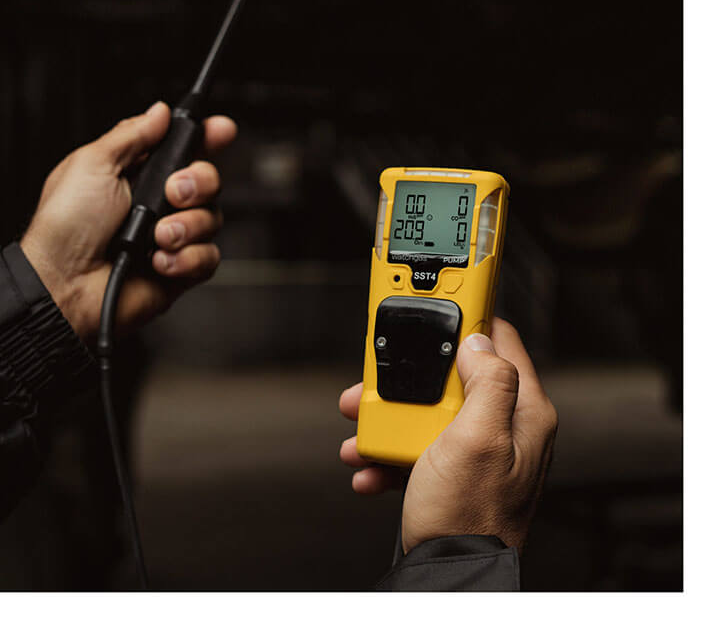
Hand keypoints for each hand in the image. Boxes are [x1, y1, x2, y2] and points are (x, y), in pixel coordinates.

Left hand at [20, 101, 236, 342]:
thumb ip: (131, 135)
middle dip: (198, 182)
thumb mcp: (91, 164)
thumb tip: (158, 112)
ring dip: (186, 226)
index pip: (184, 147)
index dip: (209, 136)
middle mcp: (160, 203)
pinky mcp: (182, 268)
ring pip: (213, 218)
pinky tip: (158, 261)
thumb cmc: (65, 227)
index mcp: (138, 173)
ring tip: (156, 236)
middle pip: (209, 179)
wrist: (65, 283)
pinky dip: (186, 258)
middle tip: (172, 191)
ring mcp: (173, 236)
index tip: (222, 129)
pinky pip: (209, 256)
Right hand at [338, 318, 557, 552]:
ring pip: (426, 412)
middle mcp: (502, 427)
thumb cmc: (468, 516)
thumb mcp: (478, 439)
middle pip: (451, 376)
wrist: (448, 577)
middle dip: (408, 378)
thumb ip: (488, 382)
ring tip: (359, 431)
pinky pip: (417, 446)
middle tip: (376, 380)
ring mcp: (476, 450)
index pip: (501, 341)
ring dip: (387, 419)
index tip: (439, 303)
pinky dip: (389, 453)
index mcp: (522, 412)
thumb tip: (478, 341)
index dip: (468, 318)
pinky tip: (370, 466)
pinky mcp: (452, 471)